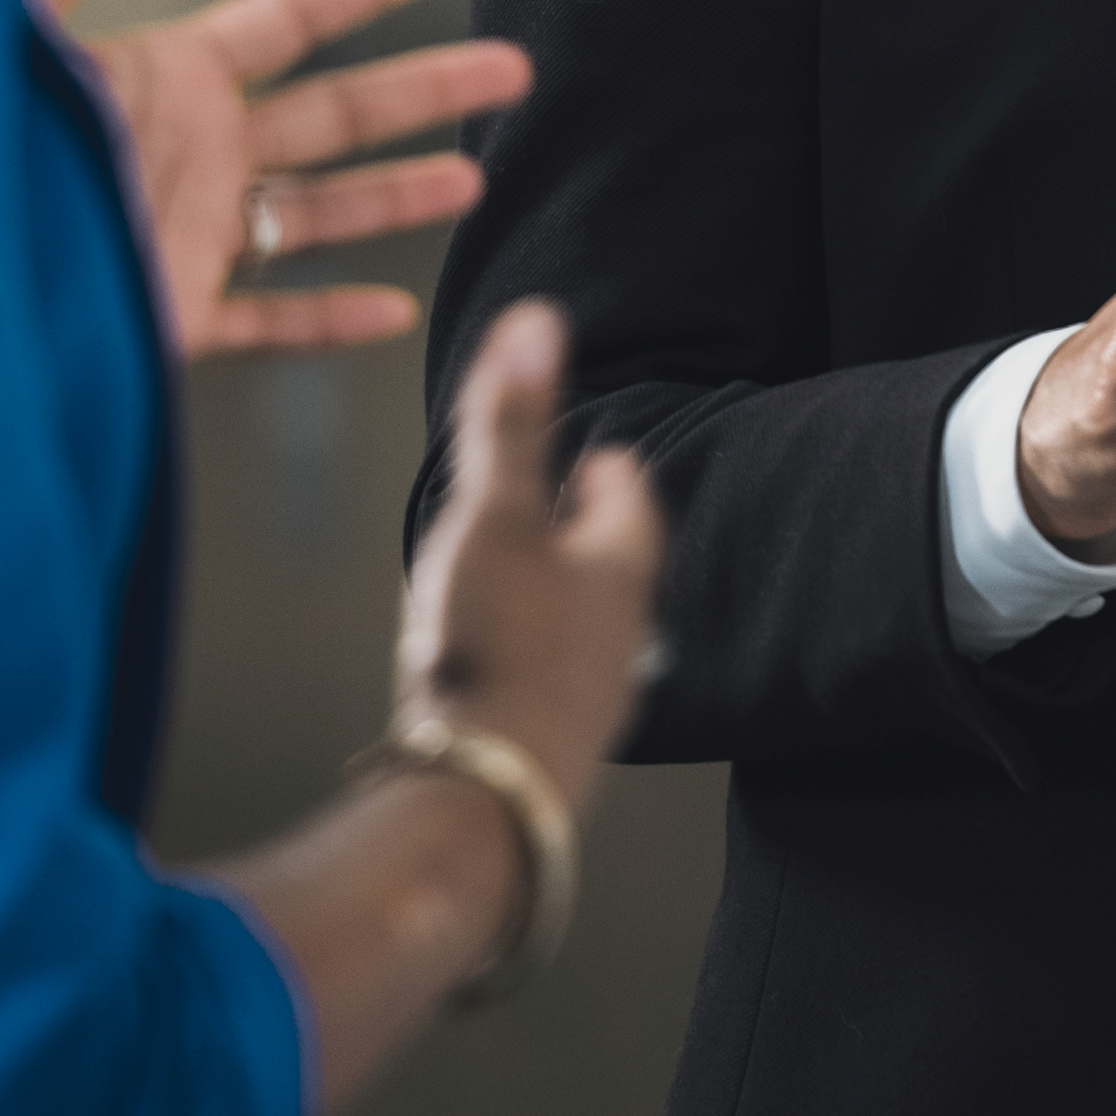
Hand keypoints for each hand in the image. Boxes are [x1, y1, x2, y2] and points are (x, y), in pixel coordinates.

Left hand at [30, 0, 533, 360]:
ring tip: (475, 181)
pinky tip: (392, 314)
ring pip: (316, 213)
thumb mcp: (17, 28)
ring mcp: (188, 231)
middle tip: (510, 68)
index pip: (291, 18)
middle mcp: (191, 148)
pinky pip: (267, 319)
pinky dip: (329, 320)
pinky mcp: (171, 312)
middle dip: (425, 88)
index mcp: (166, 74)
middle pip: (336, 112)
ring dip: (396, 197)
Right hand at [395, 298, 663, 807]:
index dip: (605, 461)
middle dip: (580, 528)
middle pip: (609, 559)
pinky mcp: (556, 739)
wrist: (485, 794)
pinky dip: (525, 651)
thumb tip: (538, 321)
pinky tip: (487, 661)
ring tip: (513, 576)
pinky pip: (548, 676)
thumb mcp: (495, 516)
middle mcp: (622, 630)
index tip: (592, 447)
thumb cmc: (498, 649)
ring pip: (581, 622)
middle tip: (555, 501)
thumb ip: (512, 421)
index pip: (630, 490)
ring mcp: (594, 692)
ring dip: (552, 593)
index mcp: (621, 565)